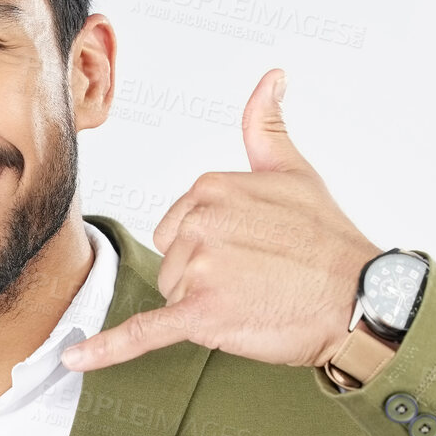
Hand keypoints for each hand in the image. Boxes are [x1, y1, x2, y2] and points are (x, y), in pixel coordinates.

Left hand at [60, 68, 381, 372]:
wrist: (360, 299)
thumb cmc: (328, 240)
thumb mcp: (295, 170)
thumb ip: (266, 126)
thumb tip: (271, 78)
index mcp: (211, 187)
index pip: (180, 224)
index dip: (214, 244)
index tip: (254, 249)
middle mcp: (200, 222)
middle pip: (172, 258)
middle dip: (206, 274)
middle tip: (258, 276)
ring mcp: (199, 269)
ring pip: (172, 292)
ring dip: (206, 303)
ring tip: (256, 297)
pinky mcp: (201, 315)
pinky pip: (144, 333)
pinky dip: (107, 348)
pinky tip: (75, 358)